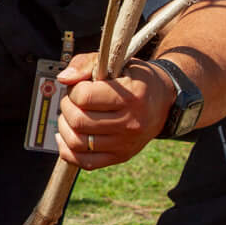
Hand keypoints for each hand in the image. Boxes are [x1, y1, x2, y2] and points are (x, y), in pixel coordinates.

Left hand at [55, 54, 173, 169]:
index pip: (84, 97)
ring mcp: (126, 144)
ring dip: (65, 127)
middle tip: (73, 100)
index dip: (73, 89)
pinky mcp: (121, 157)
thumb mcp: (115, 61)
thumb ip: (86, 63)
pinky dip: (68, 151)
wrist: (162, 102)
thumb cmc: (134, 79)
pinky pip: (85, 163)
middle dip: (67, 107)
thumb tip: (63, 79)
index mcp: (132, 96)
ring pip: (77, 142)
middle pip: (78, 121)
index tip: (79, 86)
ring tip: (72, 115)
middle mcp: (131, 123)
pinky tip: (67, 135)